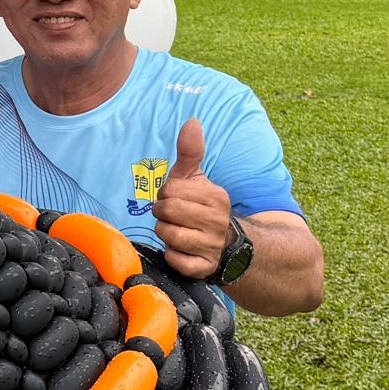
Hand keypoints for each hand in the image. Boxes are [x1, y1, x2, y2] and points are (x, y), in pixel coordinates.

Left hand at [153, 119, 233, 278]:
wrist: (226, 244)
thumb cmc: (201, 206)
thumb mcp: (196, 178)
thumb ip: (190, 151)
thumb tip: (192, 121)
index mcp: (215, 196)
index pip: (170, 190)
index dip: (165, 194)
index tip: (174, 198)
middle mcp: (217, 221)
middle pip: (166, 212)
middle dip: (162, 214)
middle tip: (171, 216)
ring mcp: (212, 246)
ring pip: (169, 236)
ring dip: (165, 234)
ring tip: (176, 231)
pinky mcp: (204, 267)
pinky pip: (176, 261)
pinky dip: (172, 256)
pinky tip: (180, 250)